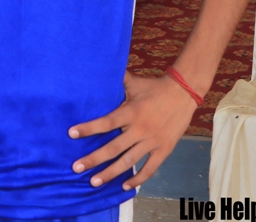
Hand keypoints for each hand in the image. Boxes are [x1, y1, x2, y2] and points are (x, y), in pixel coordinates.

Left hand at [68, 72, 196, 190]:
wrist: (184, 93)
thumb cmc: (154, 88)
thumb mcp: (134, 83)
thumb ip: (117, 81)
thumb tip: (99, 69)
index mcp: (130, 112)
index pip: (106, 122)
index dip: (88, 128)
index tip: (71, 133)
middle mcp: (140, 129)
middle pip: (113, 148)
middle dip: (94, 159)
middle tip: (76, 168)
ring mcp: (152, 141)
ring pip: (129, 161)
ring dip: (111, 173)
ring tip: (94, 182)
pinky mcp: (164, 149)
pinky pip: (150, 168)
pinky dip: (138, 179)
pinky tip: (125, 186)